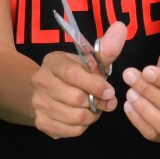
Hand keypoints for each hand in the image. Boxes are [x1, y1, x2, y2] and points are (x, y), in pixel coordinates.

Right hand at [30, 22, 126, 137]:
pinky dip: (83, 127)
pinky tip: (83, 117)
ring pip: (75, 117)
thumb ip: (106, 48)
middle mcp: (40, 82)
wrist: (47, 92)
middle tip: (106, 101)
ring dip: (92, 115)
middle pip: (76, 99)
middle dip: (97, 102)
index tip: (110, 91)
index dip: (95, 85)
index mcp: (53, 62)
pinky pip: (71, 131)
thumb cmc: (74, 74)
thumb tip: (121, 27)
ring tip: (95, 108)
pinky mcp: (42, 122)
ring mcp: (38, 104)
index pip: (73, 75)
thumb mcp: (89, 60)